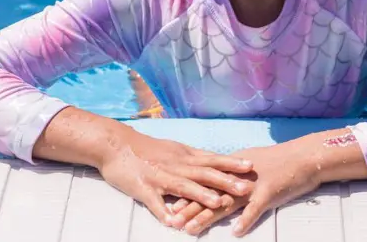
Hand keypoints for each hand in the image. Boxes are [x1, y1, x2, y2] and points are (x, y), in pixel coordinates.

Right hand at [95, 128, 254, 229]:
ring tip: (218, 203)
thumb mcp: (175, 149)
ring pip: (183, 186)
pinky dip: (162, 211)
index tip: (250, 167)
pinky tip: (173, 223)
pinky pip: (153, 202)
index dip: (231, 163)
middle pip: (204, 172)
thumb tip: (216, 160)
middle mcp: (175, 165)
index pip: (212, 159)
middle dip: (226, 181)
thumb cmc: (147, 148)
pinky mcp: (142, 187)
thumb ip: (194, 157)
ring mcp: (159, 176)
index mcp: (184, 156)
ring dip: (201, 195)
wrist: (115, 144)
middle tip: (245, 188)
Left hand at [169, 141, 323, 236]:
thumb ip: (233, 172)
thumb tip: (216, 182)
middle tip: (172, 221)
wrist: (304, 157)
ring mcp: (254, 186)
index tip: (169, 206)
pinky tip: (235, 232)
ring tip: (191, 229)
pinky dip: (245, 221)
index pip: (205, 183)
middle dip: (189, 208)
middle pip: (210, 194)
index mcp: (232, 169)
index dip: (187, 195)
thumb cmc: (279, 160)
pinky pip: (255, 210)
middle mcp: (239, 177)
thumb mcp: (251, 162)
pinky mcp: (269, 194)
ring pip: (226, 203)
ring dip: (207, 217)